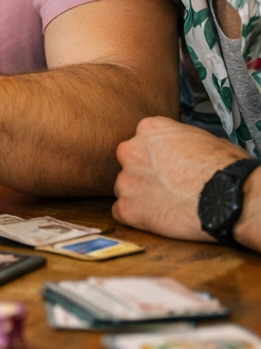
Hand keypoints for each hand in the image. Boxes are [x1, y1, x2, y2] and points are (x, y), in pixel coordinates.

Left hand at [113, 117, 246, 240]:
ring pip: (125, 187)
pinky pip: (122, 212)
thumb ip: (182, 139)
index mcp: (149, 129)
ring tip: (166, 205)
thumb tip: (188, 147)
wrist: (226, 198)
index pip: (142, 139)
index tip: (167, 165)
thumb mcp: (206, 138)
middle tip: (166, 185)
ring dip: (139, 196)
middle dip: (144, 173)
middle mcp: (131, 151)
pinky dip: (135, 217)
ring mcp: (126, 180)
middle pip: (129, 162)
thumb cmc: (224, 168)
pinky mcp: (128, 208)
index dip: (156, 154)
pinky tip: (155, 219)